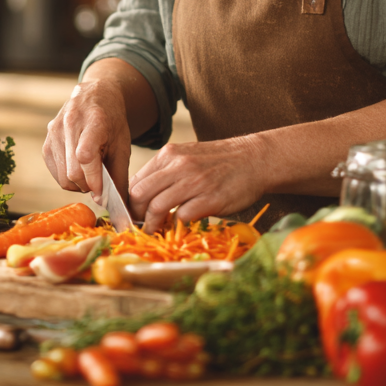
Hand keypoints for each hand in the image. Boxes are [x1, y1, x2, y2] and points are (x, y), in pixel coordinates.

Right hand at [42, 78, 131, 202]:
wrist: (95, 95)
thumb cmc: (112, 120)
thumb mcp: (123, 144)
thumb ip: (120, 174)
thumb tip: (116, 204)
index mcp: (93, 120)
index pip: (85, 156)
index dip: (93, 179)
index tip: (102, 193)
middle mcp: (69, 123)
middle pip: (73, 171)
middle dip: (88, 185)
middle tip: (100, 183)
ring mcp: (54, 132)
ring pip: (63, 176)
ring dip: (79, 184)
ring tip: (91, 173)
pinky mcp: (46, 141)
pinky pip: (55, 172)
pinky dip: (68, 177)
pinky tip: (79, 167)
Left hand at [128, 136, 265, 231]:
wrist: (254, 159)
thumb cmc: (219, 161)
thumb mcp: (188, 156)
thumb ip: (166, 171)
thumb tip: (142, 194)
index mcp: (169, 154)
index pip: (136, 180)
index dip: (131, 201)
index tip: (133, 213)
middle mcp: (178, 166)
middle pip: (140, 194)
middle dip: (136, 214)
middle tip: (140, 224)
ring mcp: (194, 182)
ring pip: (156, 206)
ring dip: (152, 224)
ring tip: (154, 230)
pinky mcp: (210, 199)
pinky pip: (182, 217)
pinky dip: (176, 225)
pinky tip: (178, 227)